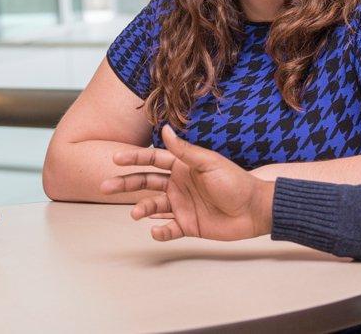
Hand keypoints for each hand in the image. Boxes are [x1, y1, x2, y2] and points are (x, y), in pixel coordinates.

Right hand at [101, 126, 273, 241]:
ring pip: (153, 206)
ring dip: (141, 208)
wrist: (255, 209)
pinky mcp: (188, 225)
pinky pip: (168, 228)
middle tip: (105, 186)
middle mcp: (178, 185)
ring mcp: (182, 205)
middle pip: (145, 182)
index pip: (153, 160)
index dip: (134, 158)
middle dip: (125, 183)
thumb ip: (185, 151)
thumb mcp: (209, 163)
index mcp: (183, 167)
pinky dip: (160, 231)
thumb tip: (164, 130)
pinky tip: (155, 230)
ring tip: (134, 213)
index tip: (115, 159)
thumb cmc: (235, 182)